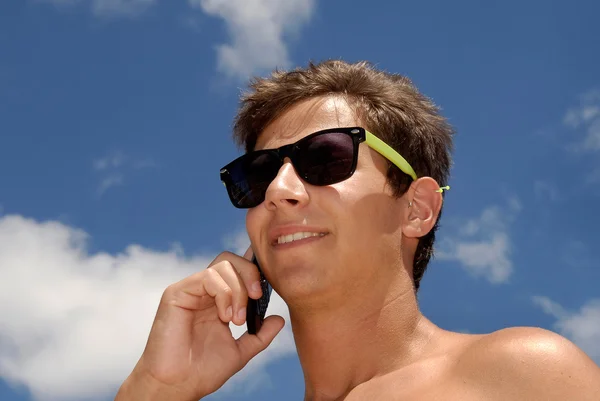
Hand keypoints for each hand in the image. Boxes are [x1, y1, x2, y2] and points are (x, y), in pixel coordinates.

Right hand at [115, 248, 284, 400]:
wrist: (178, 385)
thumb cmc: (202, 371)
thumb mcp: (240, 351)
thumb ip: (260, 335)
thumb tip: (280, 318)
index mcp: (218, 300)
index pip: (237, 269)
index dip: (255, 269)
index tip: (267, 287)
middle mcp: (203, 290)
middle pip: (232, 260)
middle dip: (251, 274)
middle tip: (257, 297)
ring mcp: (191, 289)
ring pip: (223, 265)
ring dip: (238, 290)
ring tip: (236, 320)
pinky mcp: (177, 292)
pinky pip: (208, 276)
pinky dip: (224, 293)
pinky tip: (224, 316)